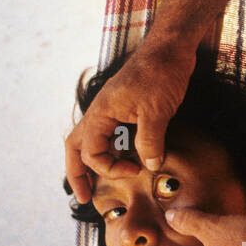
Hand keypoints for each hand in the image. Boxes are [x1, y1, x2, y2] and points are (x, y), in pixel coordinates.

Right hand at [64, 33, 196, 202]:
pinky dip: (108, 149)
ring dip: (89, 162)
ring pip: (87, 139)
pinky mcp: (122, 107)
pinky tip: (121, 159)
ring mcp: (109, 109)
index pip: (92, 153)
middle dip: (77, 174)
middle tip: (84, 198)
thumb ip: (149, 143)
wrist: (171, 47)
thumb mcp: (157, 113)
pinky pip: (106, 133)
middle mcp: (99, 112)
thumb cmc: (161, 73)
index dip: (112, 169)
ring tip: (95, 184)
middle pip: (74, 147)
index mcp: (101, 113)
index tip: (137, 171)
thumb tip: (149, 166)